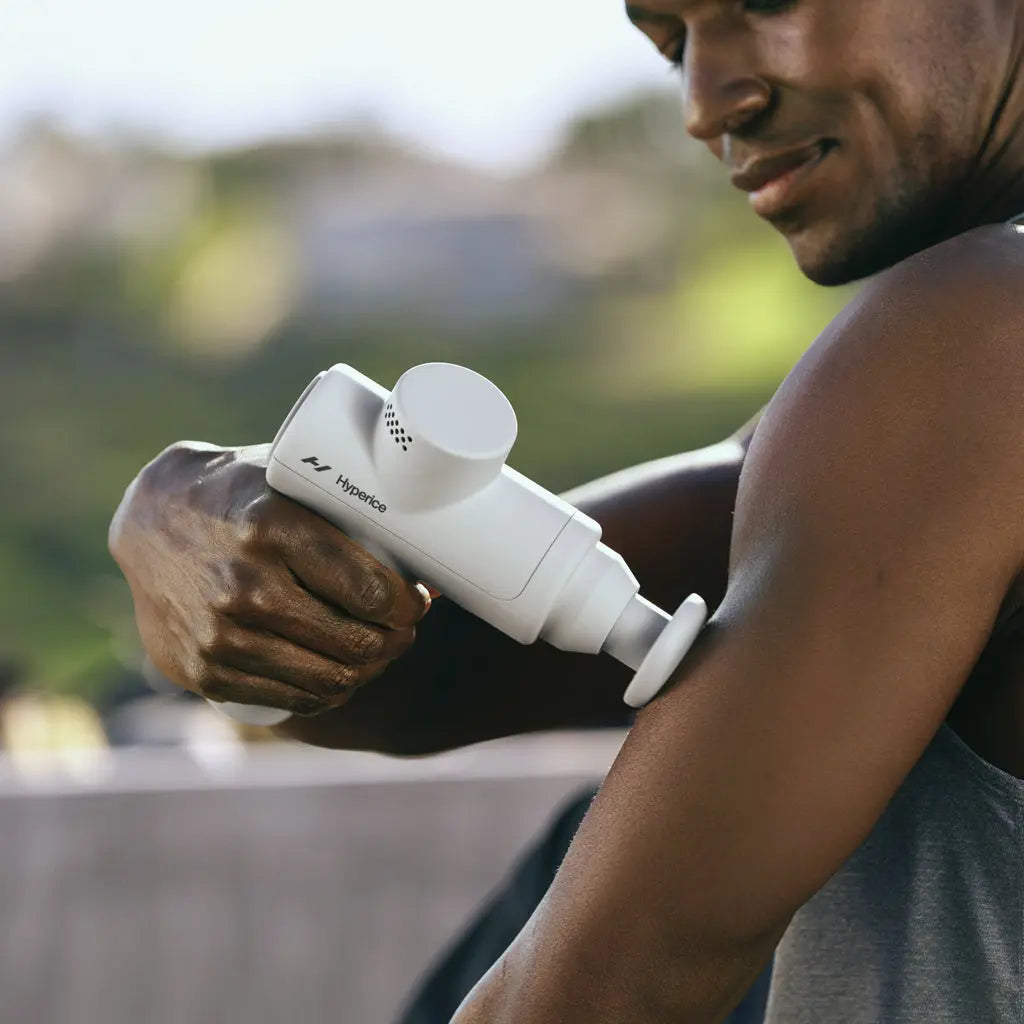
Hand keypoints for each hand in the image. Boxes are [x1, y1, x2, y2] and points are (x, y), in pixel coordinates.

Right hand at [108, 441, 432, 716]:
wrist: (150, 520)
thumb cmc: (243, 494)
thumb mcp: (292, 483)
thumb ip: (353, 518)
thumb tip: (432, 567)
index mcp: (273, 526)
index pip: (371, 591)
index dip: (408, 605)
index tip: (415, 600)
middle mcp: (244, 584)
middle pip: (358, 643)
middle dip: (396, 640)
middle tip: (401, 628)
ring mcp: (219, 634)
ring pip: (332, 680)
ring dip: (367, 670)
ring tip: (375, 649)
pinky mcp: (204, 672)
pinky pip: (294, 699)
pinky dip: (328, 691)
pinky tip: (336, 670)